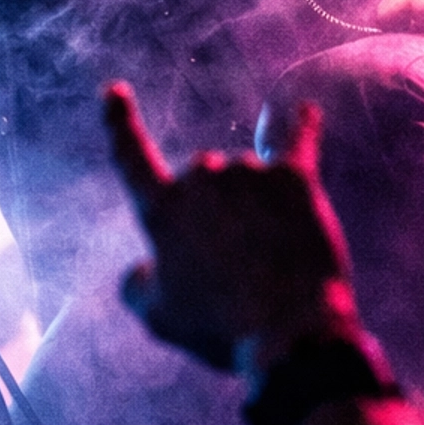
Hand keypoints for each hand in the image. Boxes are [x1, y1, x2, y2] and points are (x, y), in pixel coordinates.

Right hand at [106, 83, 358, 373]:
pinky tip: (308, 111)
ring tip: (272, 254)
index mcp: (162, 209)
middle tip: (237, 262)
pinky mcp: (295, 177)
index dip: (119, 122)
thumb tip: (144, 266)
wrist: (291, 334)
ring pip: (248, 176)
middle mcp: (201, 178)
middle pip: (205, 177)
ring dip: (257, 204)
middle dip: (218, 209)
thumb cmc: (221, 330)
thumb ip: (137, 284)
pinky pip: (298, 142)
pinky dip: (303, 127)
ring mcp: (249, 172)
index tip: (114, 90)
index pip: (130, 155)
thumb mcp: (159, 318)